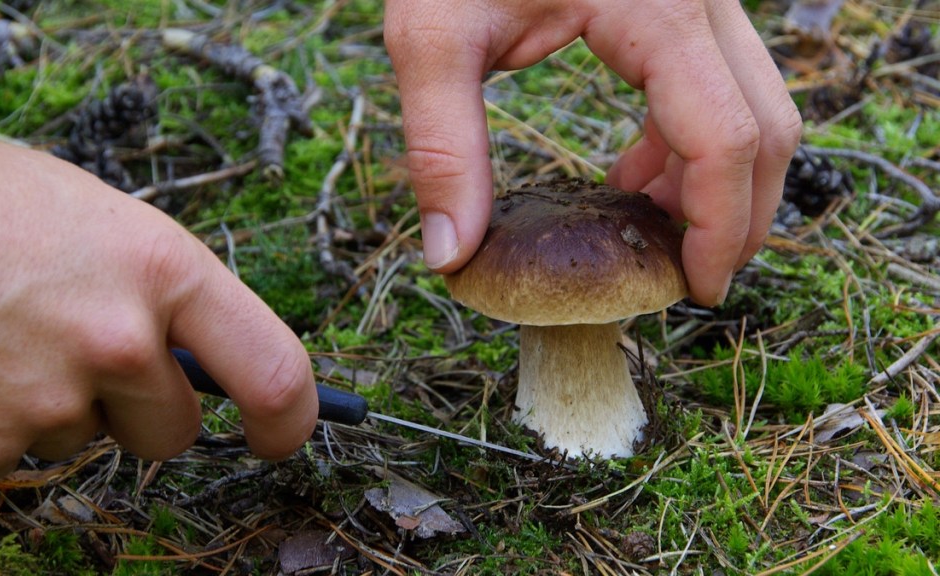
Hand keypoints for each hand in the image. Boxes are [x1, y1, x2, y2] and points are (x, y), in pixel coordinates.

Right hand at [0, 124, 317, 485]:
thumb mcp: (87, 218)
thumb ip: (156, 290)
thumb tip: (200, 354)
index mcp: (159, 268)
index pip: (272, 371)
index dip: (290, 417)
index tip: (281, 432)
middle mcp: (114, 343)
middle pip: (172, 432)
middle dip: (140, 410)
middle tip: (78, 355)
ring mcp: (41, 404)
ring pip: (83, 440)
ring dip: (54, 406)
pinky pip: (10, 456)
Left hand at [384, 0, 801, 305]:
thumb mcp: (432, 37)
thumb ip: (441, 147)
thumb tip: (451, 257)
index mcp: (658, 8)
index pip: (726, 138)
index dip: (719, 228)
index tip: (694, 291)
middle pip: (766, 125)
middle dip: (739, 215)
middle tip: (687, 279)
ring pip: (754, 103)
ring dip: (720, 180)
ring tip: (650, 229)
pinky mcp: (680, 4)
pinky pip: (720, 81)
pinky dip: (693, 142)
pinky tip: (635, 173)